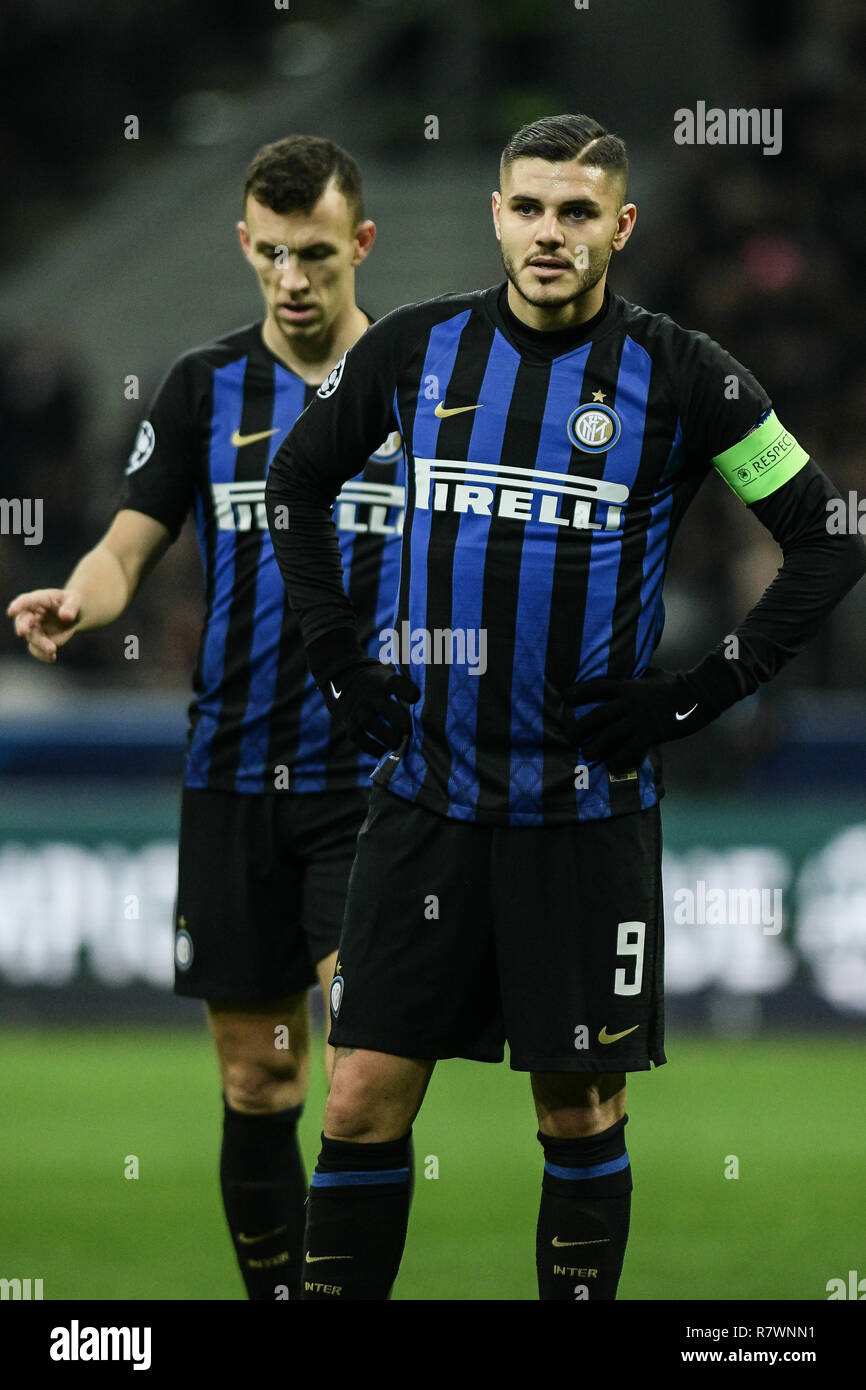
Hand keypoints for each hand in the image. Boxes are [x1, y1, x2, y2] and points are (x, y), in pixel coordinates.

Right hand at [6, 589, 82, 662]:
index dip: (18, 606)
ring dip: (40, 644)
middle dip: (22, 626)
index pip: (26, 601)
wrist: (74, 614)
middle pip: (23, 620)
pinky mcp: (39, 640)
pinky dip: (43, 655)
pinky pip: (37, 649)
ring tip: (52, 651)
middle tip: (22, 633)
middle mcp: (32, 614)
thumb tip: (65, 617)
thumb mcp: (75, 600)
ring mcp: (34, 628)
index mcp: (39, 599)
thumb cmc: (72, 603)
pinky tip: (52, 657)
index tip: (11, 612)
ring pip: (32, 637)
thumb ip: (71, 607)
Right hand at [323, 659, 420, 755]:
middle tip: (409, 729)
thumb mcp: (390, 675)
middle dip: (401, 721)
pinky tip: (384, 751)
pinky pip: (360, 739)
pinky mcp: (350, 725)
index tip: (416, 699)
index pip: (396, 683)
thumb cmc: (379, 683)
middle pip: (385, 707)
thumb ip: (406, 686)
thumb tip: (430, 703)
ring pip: (369, 723)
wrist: (345, 680)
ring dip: (388, 737)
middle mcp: (369, 693)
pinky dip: (373, 748)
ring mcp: (358, 709)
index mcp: (383, 680)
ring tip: (399, 744)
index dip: (409, 692)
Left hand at [562, 668, 712, 771]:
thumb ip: (636, 677)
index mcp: (629, 686)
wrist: (699, 694)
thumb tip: (628, 673)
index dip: (580, 691)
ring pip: (611, 734)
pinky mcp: (652, 733)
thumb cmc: (675, 684)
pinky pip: (631, 749)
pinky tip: (613, 764)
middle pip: (599, 714)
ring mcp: (641, 719)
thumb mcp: (652, 675)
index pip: (598, 686)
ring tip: (587, 754)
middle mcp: (631, 702)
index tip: (565, 697)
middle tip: (569, 737)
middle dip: (582, 726)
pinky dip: (621, 758)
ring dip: (597, 746)